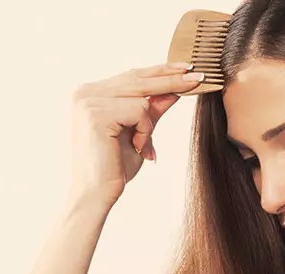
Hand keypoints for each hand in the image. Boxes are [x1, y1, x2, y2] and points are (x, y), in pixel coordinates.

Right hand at [69, 62, 202, 205]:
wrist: (98, 194)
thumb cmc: (116, 167)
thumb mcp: (140, 133)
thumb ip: (153, 111)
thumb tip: (175, 90)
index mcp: (91, 93)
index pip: (132, 75)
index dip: (160, 71)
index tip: (187, 68)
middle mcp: (86, 92)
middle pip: (138, 78)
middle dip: (172, 79)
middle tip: (198, 77)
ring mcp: (88, 100)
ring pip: (142, 97)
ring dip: (149, 124)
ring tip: (141, 146)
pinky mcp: (95, 113)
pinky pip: (139, 111)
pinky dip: (145, 131)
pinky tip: (136, 147)